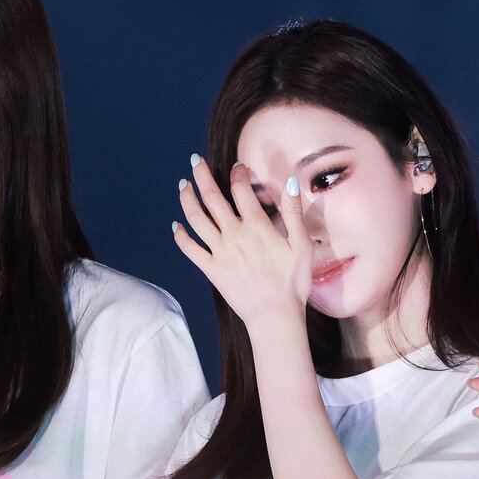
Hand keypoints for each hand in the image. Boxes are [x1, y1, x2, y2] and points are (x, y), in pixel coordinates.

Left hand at [173, 157, 311, 328]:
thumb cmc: (293, 283)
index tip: (238, 166)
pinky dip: (180, 236)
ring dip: (187, 199)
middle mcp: (234, 235)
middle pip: (212, 198)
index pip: (241, 190)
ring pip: (196, 219)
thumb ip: (293, 212)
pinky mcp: (211, 270)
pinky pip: (190, 250)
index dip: (238, 173)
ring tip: (183, 186)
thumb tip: (290, 182)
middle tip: (195, 161)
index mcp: (256, 226)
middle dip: (202, 176)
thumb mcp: (302, 245)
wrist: (275, 316)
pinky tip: (176, 226)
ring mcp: (220, 252)